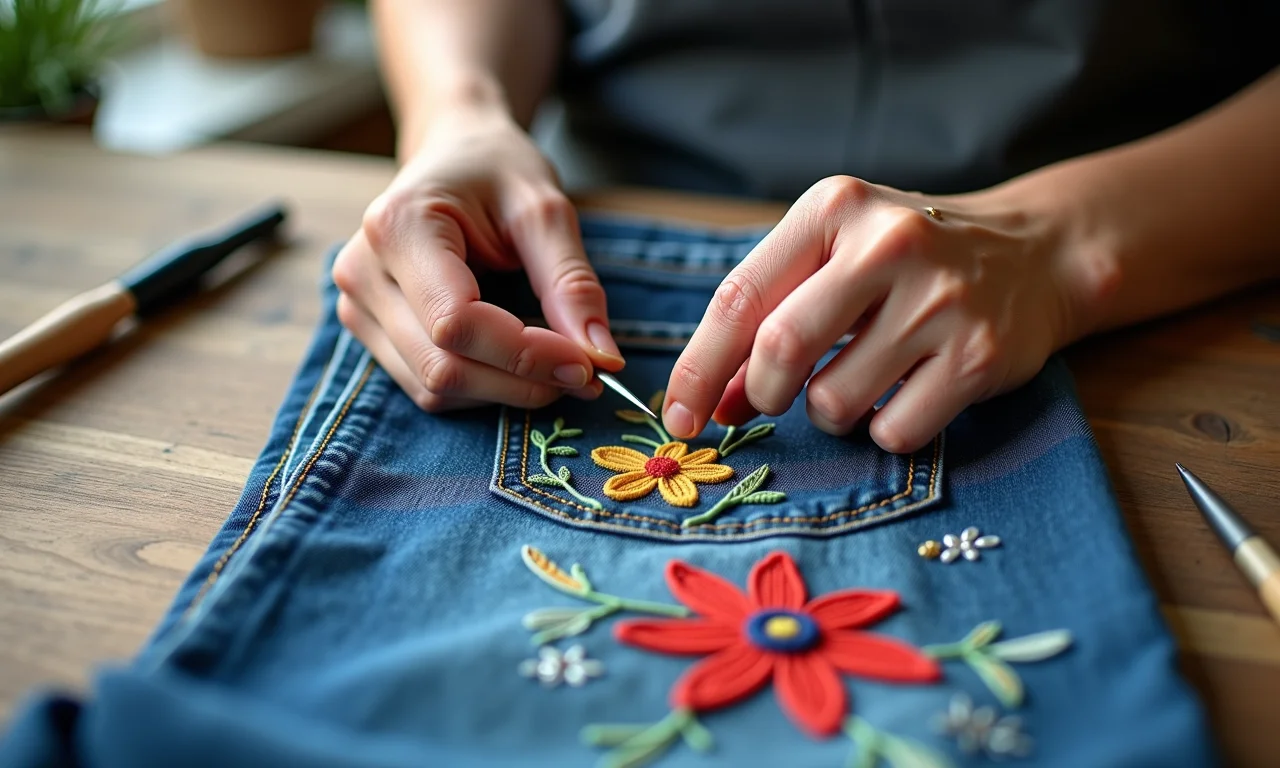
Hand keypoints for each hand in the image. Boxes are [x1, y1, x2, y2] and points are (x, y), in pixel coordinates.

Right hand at [332, 109, 622, 411]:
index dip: (525, 356)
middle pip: (442, 367)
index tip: (589, 363)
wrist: (453, 153)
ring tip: (558, 365)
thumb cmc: (496, 170)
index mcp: (398, 227)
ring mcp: (357, 305)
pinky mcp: (369, 330)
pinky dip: (482, 387)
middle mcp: (362, 272)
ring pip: (433, 388)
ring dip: (505, 391)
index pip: (456, 324)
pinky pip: (426, 386)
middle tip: (588, 373)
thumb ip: (572, 282)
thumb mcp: (545, 210)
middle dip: (522, 381)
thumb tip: (603, 357)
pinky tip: (517, 363)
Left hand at [663, 175, 1087, 452]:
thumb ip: (768, 319)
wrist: (1036, 252)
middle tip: (767, 401)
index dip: (698, 367)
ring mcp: (940, 301)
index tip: (679, 416)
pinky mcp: (980, 356)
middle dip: (760, 393)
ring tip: (856, 382)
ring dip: (827, 414)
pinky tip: (905, 393)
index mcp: (835, 209)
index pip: (739, 298)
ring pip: (834, 402)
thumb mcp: (834, 260)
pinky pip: (893, 431)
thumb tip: (710, 405)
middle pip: (781, 349)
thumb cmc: (907, 263)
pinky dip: (883, 430)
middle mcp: (889, 244)